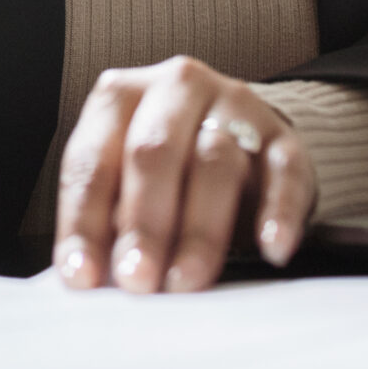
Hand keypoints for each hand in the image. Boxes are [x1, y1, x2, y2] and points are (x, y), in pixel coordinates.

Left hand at [52, 55, 316, 294]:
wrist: (237, 131)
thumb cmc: (164, 168)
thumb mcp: (123, 179)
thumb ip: (106, 219)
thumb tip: (92, 275)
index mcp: (120, 95)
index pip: (92, 160)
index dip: (83, 221)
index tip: (82, 276)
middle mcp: (176, 87)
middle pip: (154, 152)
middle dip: (143, 223)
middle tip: (137, 279)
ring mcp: (235, 105)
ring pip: (217, 162)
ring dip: (200, 230)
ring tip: (186, 280)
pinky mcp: (283, 135)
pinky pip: (285, 171)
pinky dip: (278, 212)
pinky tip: (270, 248)